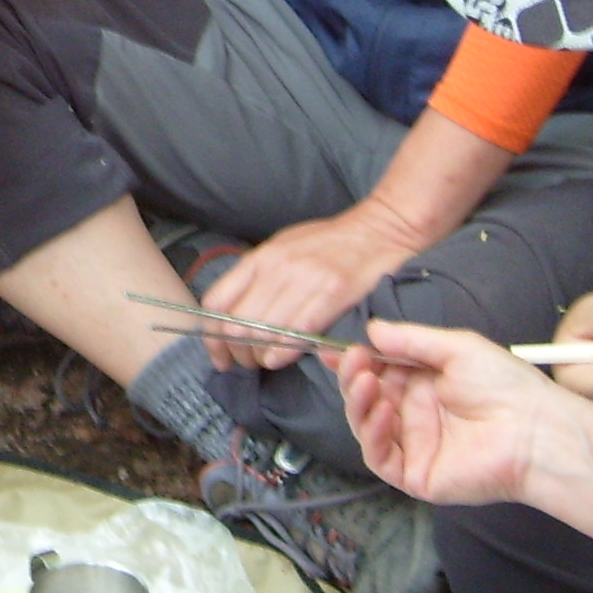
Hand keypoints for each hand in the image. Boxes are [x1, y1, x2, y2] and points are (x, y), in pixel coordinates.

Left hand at [196, 199, 431, 369]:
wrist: (381, 229)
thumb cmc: (330, 242)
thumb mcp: (283, 247)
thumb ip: (258, 276)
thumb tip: (233, 310)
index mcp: (261, 258)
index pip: (217, 302)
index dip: (211, 335)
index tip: (219, 353)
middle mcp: (278, 268)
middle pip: (235, 324)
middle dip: (235, 352)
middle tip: (245, 362)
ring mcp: (305, 280)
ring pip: (262, 332)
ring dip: (258, 356)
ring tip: (264, 362)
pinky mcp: (333, 293)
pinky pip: (297, 331)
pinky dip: (282, 351)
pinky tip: (278, 359)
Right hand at [337, 319, 577, 508]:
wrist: (536, 432)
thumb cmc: (507, 386)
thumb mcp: (457, 348)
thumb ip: (411, 340)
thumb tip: (372, 330)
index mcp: (425, 384)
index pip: (379, 371)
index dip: (356, 361)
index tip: (335, 349)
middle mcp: (415, 414)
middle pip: (367, 397)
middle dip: (354, 377)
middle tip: (354, 361)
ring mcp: (414, 445)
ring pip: (366, 426)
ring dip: (358, 402)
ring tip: (365, 381)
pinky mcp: (415, 473)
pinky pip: (379, 456)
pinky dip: (372, 433)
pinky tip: (381, 412)